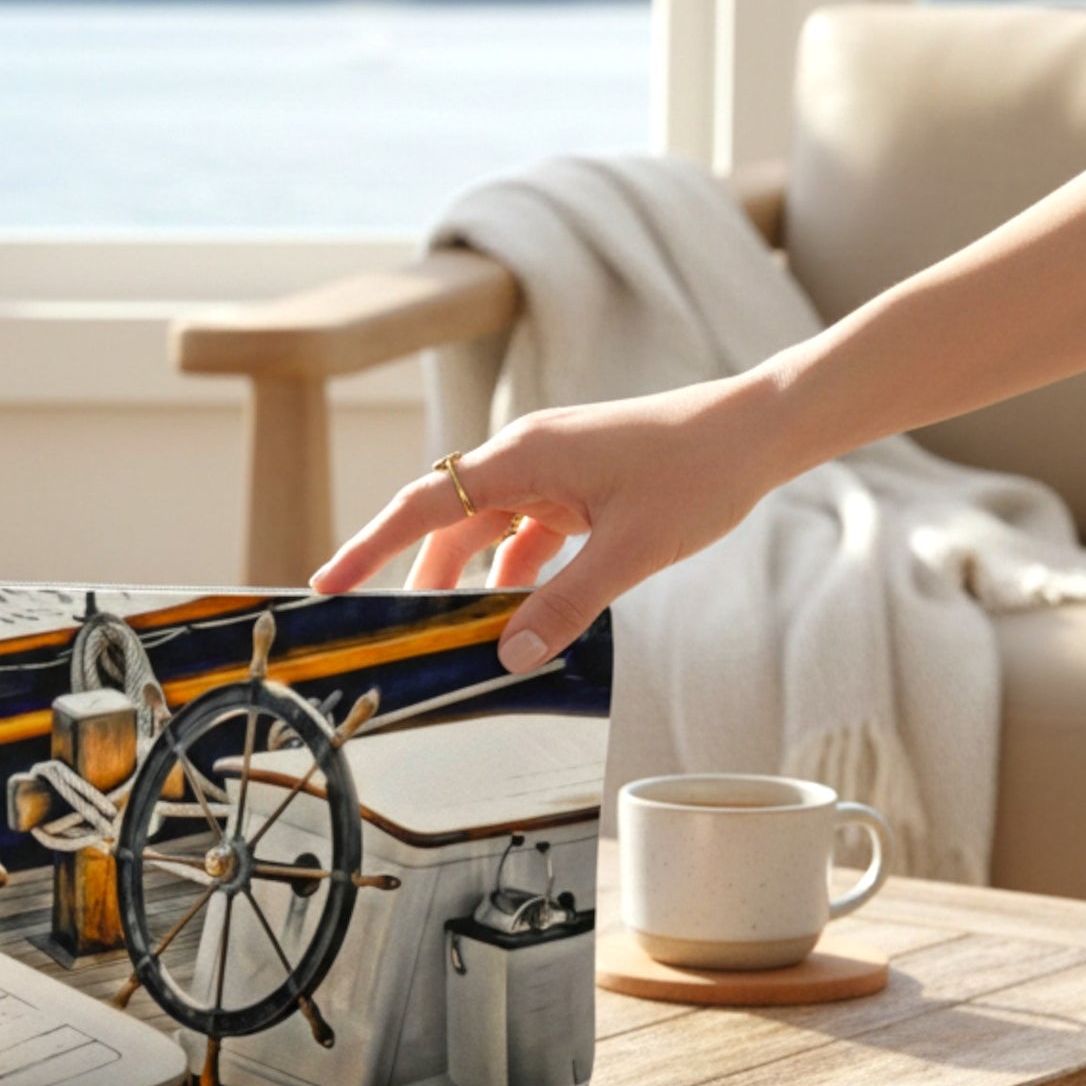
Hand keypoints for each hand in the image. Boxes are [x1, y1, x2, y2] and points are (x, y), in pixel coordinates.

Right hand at [310, 374, 786, 671]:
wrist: (758, 428)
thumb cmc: (698, 472)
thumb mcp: (630, 551)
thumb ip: (566, 606)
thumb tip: (510, 657)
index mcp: (521, 459)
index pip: (421, 506)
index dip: (369, 547)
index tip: (328, 584)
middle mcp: (524, 457)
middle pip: (446, 522)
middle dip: (420, 578)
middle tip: (391, 632)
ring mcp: (549, 470)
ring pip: (486, 531)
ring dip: (473, 581)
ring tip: (459, 636)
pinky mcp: (576, 484)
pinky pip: (526, 533)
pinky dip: (517, 573)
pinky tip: (521, 614)